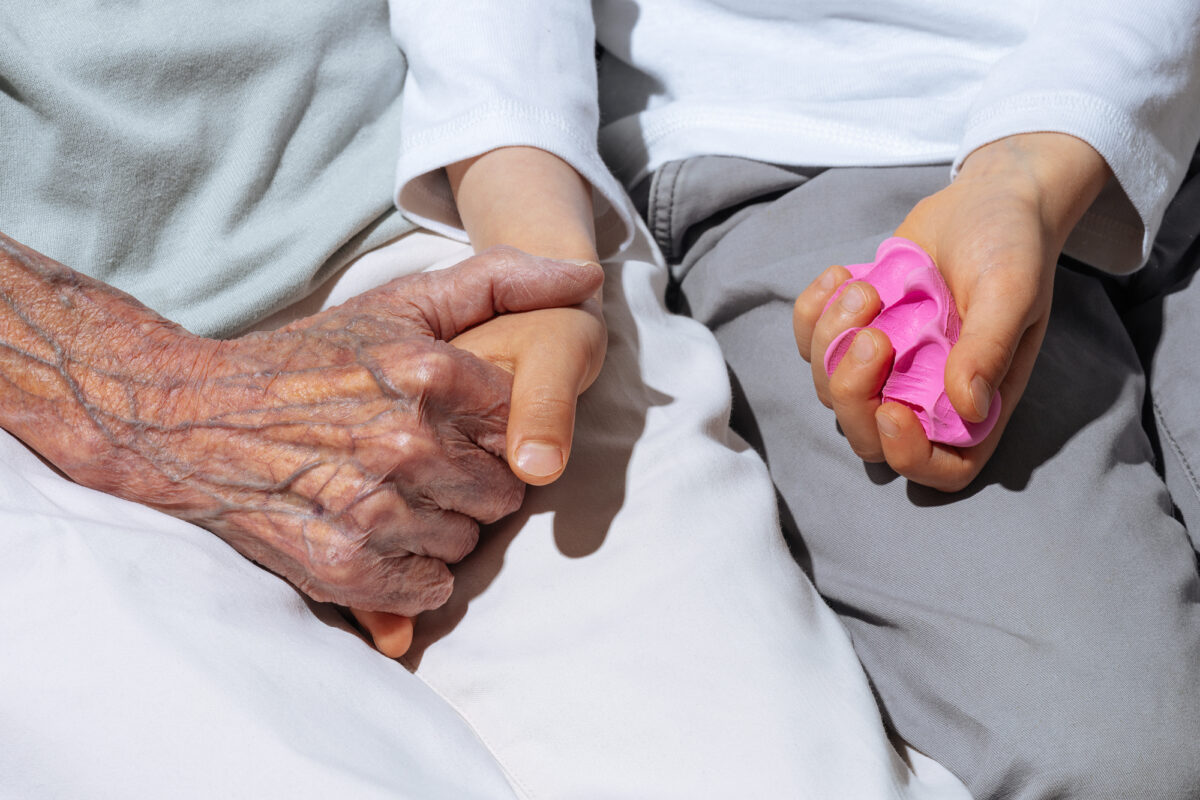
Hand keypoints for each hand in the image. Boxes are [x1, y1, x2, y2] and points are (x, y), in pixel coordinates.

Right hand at [4, 240, 601, 616]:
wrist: (192, 424)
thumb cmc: (308, 361)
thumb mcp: (397, 304)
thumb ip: (500, 281)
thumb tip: (589, 275)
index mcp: (429, 370)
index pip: (523, 425)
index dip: (489, 431)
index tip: (452, 425)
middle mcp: (406, 440)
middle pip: (505, 492)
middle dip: (472, 482)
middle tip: (418, 464)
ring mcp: (374, 508)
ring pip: (469, 543)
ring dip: (439, 528)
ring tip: (389, 495)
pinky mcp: (345, 567)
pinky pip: (431, 589)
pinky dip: (411, 573)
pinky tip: (374, 534)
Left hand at [793, 133, 1109, 490]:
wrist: (988, 199)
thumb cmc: (1012, 246)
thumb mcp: (1011, 291)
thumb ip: (990, 347)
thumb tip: (968, 405)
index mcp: (976, 402)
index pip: (941, 469)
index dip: (909, 456)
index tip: (892, 410)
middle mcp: (926, 394)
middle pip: (867, 437)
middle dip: (853, 393)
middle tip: (871, 335)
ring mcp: (885, 367)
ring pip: (830, 390)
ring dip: (833, 341)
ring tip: (867, 291)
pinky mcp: (853, 331)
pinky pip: (809, 344)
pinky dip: (813, 313)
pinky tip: (843, 275)